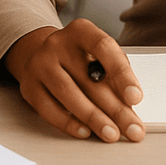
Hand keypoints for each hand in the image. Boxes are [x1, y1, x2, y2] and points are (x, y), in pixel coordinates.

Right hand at [3, 19, 143, 142]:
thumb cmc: (79, 59)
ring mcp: (40, 64)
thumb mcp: (99, 57)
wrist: (44, 56)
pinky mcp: (29, 86)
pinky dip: (68, 123)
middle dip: (115, 108)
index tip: (135, 97)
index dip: (122, 74)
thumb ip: (115, 78)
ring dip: (94, 118)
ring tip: (111, 133)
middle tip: (132, 128)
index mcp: (81, 31)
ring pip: (68, 94)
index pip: (104, 48)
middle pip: (89, 78)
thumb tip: (130, 108)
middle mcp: (58, 43)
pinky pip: (48, 109)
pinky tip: (85, 131)